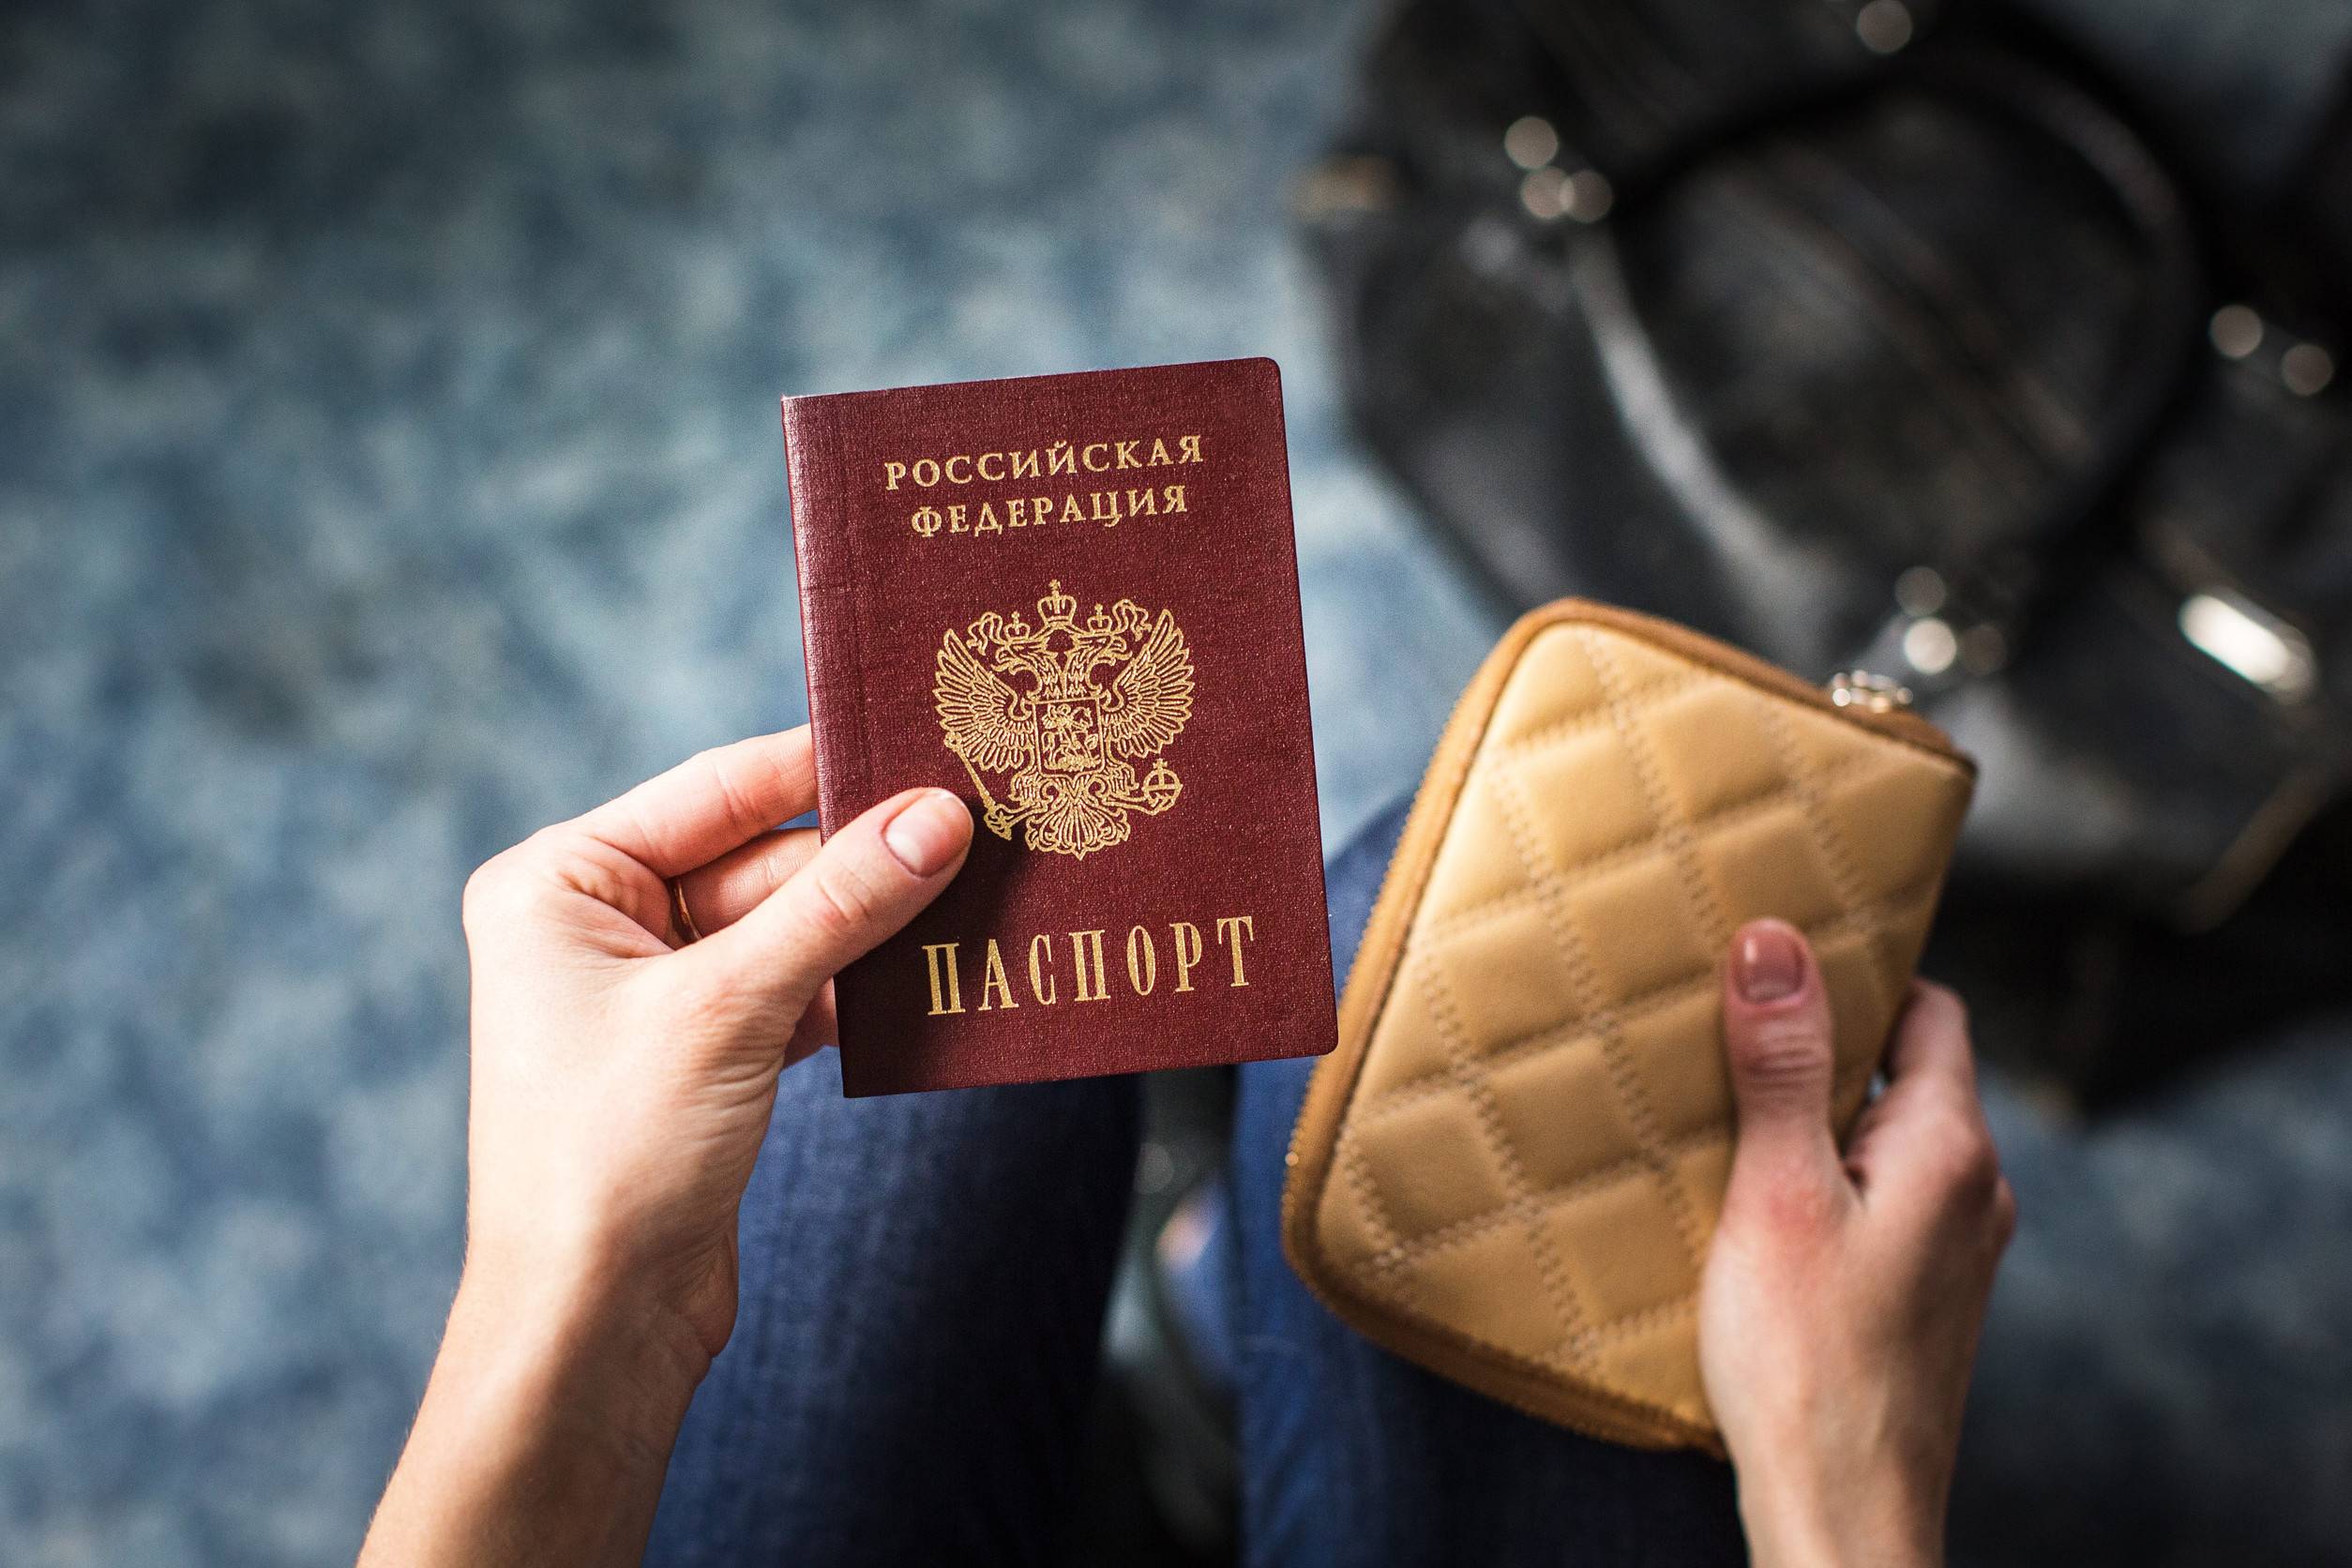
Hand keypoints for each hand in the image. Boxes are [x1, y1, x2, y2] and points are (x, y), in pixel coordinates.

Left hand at [361, 728, 971, 1567]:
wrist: (591, 1328)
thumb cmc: (613, 1159)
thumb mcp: (732, 1008)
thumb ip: (840, 904)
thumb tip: (942, 816)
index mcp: (561, 881)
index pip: (719, 789)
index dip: (826, 767)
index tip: (930, 741)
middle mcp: (599, 923)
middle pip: (764, 857)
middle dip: (868, 854)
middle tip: (985, 820)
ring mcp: (656, 991)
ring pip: (793, 925)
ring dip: (875, 922)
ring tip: (982, 889)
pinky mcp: (706, 1053)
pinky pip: (799, 987)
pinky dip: (861, 985)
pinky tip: (938, 973)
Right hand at [1700, 920, 2015, 1567]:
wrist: (1843, 1513)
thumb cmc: (1808, 1364)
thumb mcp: (1777, 1193)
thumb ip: (1781, 1067)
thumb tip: (1776, 942)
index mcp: (1950, 1148)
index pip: (1929, 1008)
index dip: (1860, 970)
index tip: (1779, 954)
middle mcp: (1973, 1191)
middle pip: (1907, 1071)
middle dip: (1823, 1041)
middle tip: (1730, 1020)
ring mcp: (1954, 1250)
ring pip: (1888, 1139)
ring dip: (1818, 1116)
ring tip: (1728, 1108)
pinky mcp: (1922, 1297)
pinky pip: (1879, 1199)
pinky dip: (1824, 1177)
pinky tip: (1754, 1200)